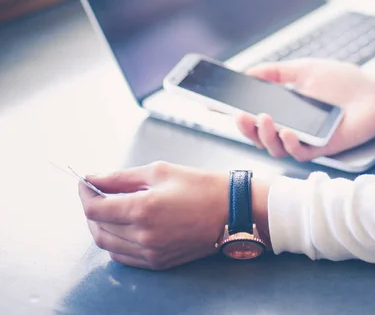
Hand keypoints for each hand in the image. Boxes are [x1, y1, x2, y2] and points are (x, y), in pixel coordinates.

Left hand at [79, 162, 269, 269]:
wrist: (233, 210)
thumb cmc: (201, 185)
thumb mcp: (161, 171)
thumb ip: (122, 177)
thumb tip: (94, 177)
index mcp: (142, 209)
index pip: (95, 208)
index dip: (84, 193)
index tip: (84, 181)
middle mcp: (143, 235)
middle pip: (97, 228)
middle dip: (90, 208)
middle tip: (96, 191)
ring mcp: (151, 252)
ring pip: (107, 245)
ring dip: (100, 225)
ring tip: (109, 207)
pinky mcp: (158, 262)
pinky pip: (123, 256)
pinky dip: (114, 241)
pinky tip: (123, 225)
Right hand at [236, 59, 374, 160]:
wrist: (374, 94)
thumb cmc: (343, 82)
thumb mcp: (304, 69)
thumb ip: (275, 71)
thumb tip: (247, 70)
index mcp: (285, 111)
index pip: (255, 118)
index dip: (238, 115)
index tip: (222, 107)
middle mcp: (291, 128)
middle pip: (259, 137)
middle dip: (246, 129)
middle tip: (240, 115)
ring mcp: (305, 141)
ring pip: (275, 148)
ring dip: (265, 136)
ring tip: (265, 118)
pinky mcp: (320, 149)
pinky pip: (300, 153)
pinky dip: (291, 143)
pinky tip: (289, 132)